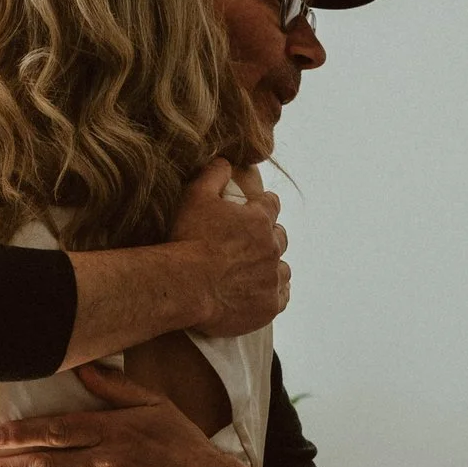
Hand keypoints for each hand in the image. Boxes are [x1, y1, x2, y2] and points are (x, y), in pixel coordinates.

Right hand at [169, 157, 287, 338]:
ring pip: (284, 269)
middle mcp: (272, 247)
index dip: (263, 206)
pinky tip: (264, 294)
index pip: (272, 204)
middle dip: (269, 237)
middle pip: (280, 237)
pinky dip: (275, 294)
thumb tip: (225, 160)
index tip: (257, 211)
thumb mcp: (195, 196)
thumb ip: (213, 174)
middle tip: (252, 245)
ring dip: (274, 267)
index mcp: (259, 219)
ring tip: (259, 271)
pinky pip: (282, 298)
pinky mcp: (268, 306)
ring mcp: (271, 278)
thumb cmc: (187, 239)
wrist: (184, 285)